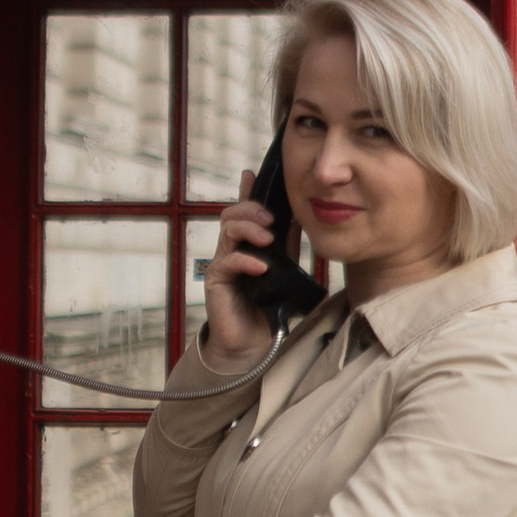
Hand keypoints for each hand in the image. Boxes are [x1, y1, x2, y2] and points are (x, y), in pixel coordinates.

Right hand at [202, 170, 280, 363]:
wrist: (256, 342)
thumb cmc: (270, 307)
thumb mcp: (285, 269)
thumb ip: (288, 245)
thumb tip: (299, 217)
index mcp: (249, 243)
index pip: (246, 212)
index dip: (247, 192)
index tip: (251, 174)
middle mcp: (233, 249)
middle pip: (232, 215)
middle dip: (250, 209)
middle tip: (271, 218)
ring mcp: (223, 263)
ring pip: (227, 231)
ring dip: (248, 229)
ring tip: (268, 239)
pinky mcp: (217, 281)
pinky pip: (228, 261)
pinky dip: (246, 260)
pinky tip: (261, 267)